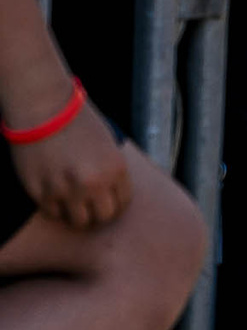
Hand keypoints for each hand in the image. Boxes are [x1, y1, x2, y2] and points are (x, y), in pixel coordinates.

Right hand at [11, 102, 131, 229]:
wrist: (44, 107)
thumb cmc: (78, 122)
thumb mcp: (108, 144)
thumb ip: (112, 171)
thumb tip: (112, 196)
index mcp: (115, 168)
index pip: (123, 204)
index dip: (115, 206)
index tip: (107, 204)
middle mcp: (93, 183)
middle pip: (103, 217)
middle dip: (98, 215)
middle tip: (91, 208)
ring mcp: (65, 189)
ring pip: (78, 222)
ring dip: (77, 215)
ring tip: (73, 204)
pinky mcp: (40, 192)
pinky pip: (53, 213)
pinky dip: (55, 208)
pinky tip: (55, 195)